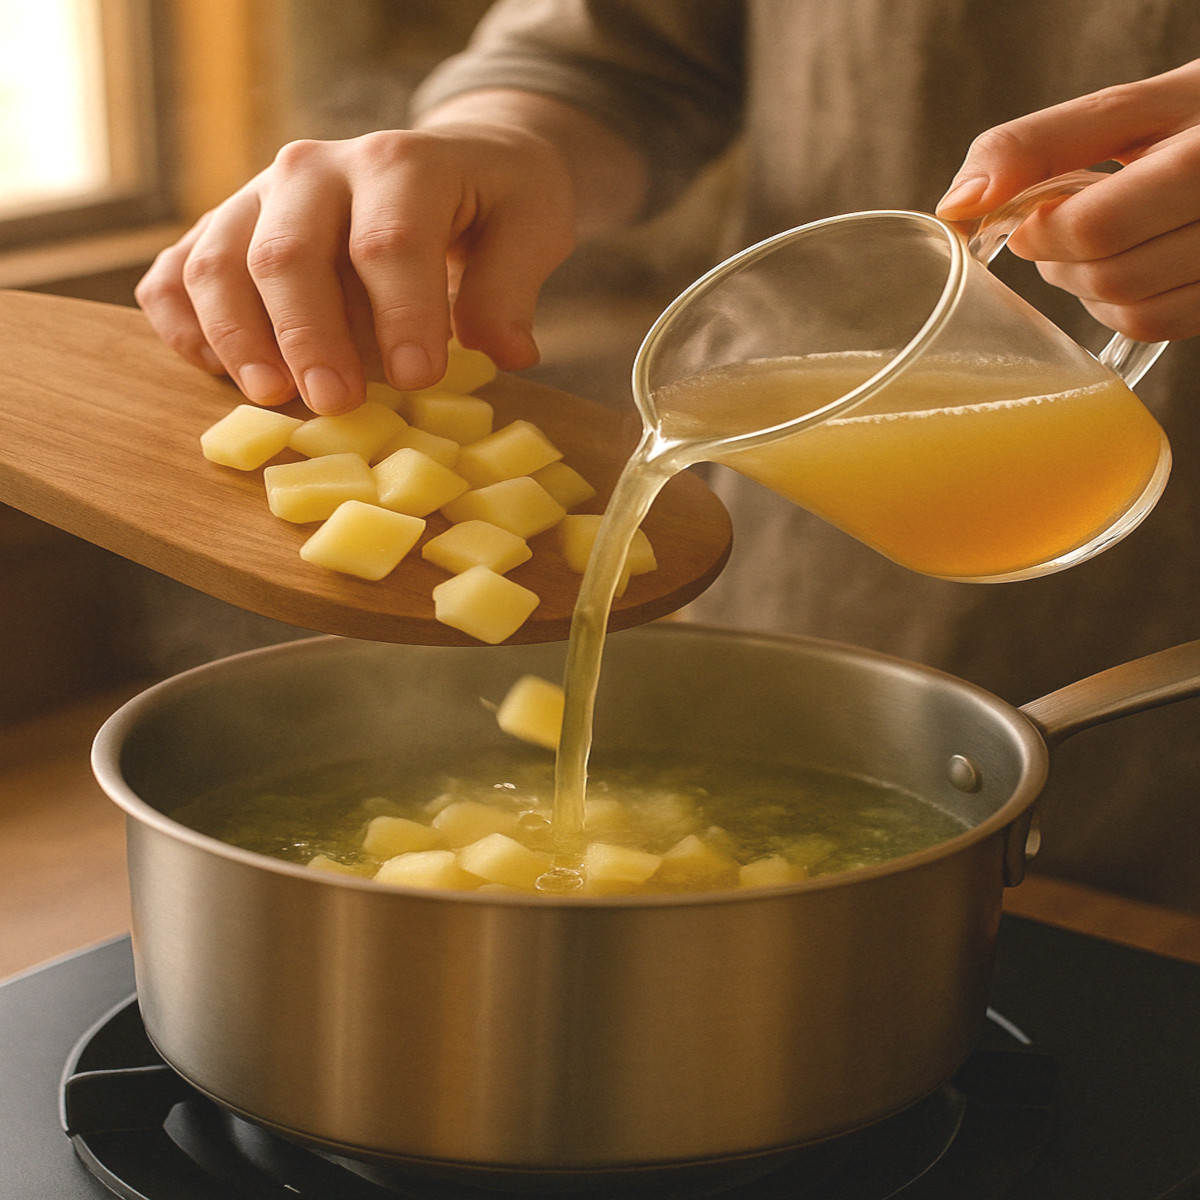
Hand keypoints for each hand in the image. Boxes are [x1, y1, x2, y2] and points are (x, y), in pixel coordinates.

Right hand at [135, 120, 576, 412]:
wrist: (455, 163)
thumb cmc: (493, 205)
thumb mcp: (531, 228)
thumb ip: (511, 288)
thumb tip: (505, 353)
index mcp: (398, 164)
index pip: (389, 241)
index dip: (401, 314)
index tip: (418, 379)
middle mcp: (316, 170)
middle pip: (289, 252)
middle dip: (309, 336)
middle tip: (335, 405)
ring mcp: (261, 197)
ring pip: (218, 260)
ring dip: (236, 336)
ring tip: (269, 397)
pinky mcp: (228, 230)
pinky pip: (179, 272)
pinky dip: (182, 322)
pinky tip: (211, 369)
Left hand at [937, 58, 1199, 342]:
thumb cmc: (1194, 117)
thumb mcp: (1127, 110)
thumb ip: (1037, 144)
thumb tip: (957, 205)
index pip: (1097, 228)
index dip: (1046, 233)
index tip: (1031, 219)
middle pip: (1113, 277)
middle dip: (1064, 260)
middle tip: (1063, 227)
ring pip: (1135, 313)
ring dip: (1088, 287)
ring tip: (1100, 241)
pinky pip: (1159, 328)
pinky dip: (1121, 306)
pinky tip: (1128, 264)